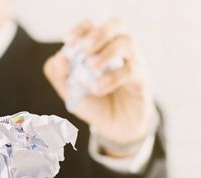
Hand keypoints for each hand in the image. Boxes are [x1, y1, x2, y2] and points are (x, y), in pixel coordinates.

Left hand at [44, 18, 155, 156]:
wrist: (114, 128)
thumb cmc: (95, 103)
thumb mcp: (70, 91)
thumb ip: (60, 75)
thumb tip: (59, 58)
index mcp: (99, 48)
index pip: (92, 27)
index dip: (80, 29)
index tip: (68, 40)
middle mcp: (118, 50)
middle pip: (115, 26)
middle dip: (98, 34)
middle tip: (85, 48)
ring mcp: (132, 63)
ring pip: (127, 43)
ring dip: (106, 52)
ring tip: (91, 66)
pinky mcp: (141, 80)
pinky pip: (130, 71)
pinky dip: (111, 78)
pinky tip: (98, 88)